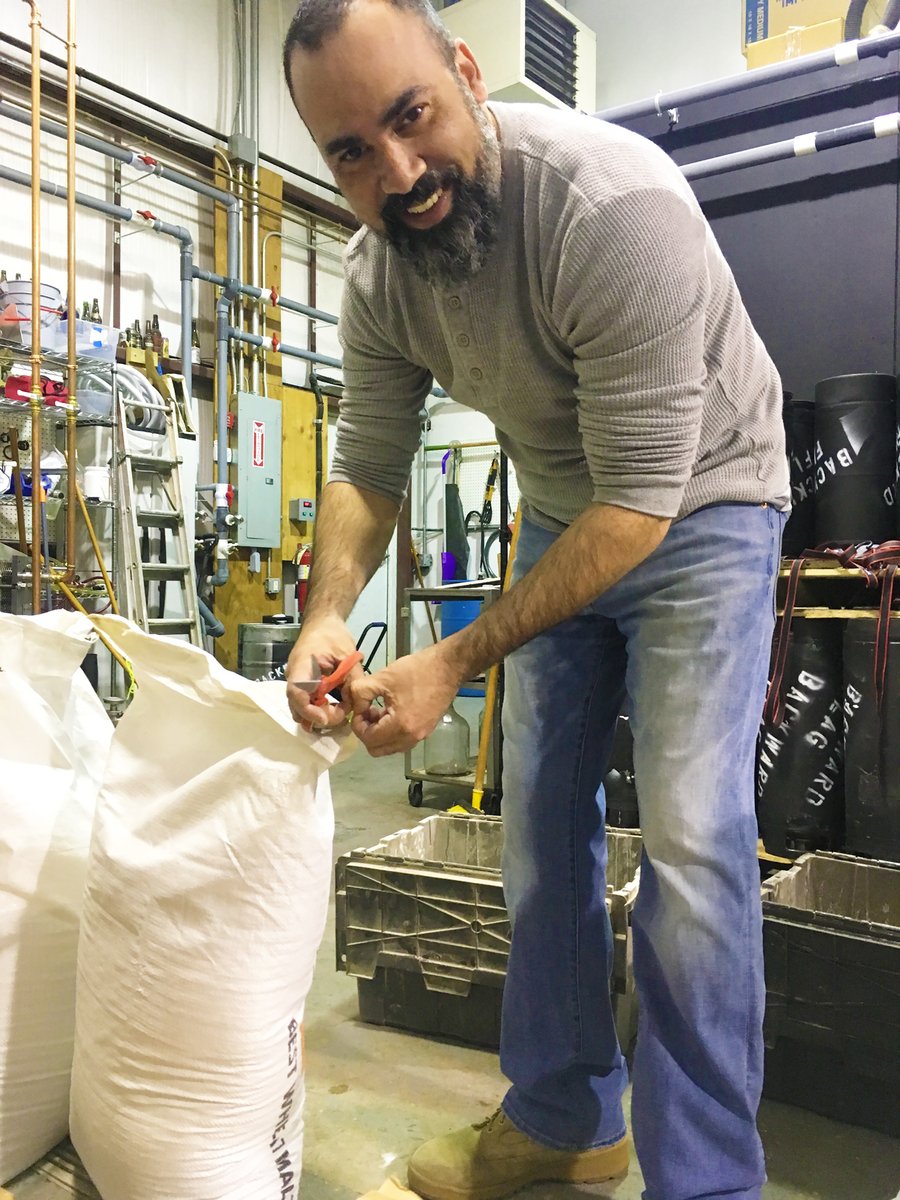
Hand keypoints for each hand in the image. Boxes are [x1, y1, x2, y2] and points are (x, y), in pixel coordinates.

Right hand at [285, 615, 362, 731]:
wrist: (322, 622)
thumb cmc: (333, 635)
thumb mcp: (348, 656)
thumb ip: (352, 680)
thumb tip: (354, 704)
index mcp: (302, 666)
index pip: (296, 693)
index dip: (308, 711)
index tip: (325, 719)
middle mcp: (294, 676)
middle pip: (297, 706)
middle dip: (318, 717)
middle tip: (341, 715)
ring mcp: (297, 680)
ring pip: (301, 707)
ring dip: (319, 714)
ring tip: (340, 712)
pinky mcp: (303, 683)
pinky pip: (307, 701)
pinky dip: (319, 708)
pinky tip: (335, 707)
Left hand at [346, 641, 463, 756]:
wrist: (448, 667)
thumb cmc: (416, 670)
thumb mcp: (383, 677)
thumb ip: (360, 692)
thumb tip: (355, 705)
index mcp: (400, 726)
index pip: (368, 739)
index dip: (358, 725)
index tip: (359, 708)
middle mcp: (411, 737)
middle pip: (378, 750)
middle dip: (367, 732)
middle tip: (366, 712)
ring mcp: (421, 736)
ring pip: (390, 747)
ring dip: (379, 733)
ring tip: (378, 711)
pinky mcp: (426, 731)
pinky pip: (402, 741)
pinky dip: (391, 732)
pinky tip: (391, 711)